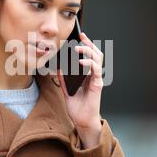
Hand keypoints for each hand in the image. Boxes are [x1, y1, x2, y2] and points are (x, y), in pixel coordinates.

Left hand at [57, 32, 103, 148]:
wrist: (81, 120)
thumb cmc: (77, 106)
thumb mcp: (67, 90)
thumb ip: (64, 79)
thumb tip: (59, 68)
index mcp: (87, 75)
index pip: (89, 56)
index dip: (86, 45)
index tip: (80, 36)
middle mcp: (93, 75)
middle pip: (96, 54)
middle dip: (89, 44)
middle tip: (82, 37)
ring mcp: (96, 79)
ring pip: (98, 59)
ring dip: (89, 51)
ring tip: (79, 48)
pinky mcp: (97, 85)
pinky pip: (96, 71)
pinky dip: (90, 64)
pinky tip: (82, 62)